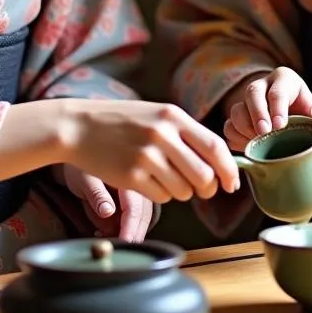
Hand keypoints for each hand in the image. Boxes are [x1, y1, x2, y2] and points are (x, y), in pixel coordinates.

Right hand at [61, 100, 239, 204]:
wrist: (78, 126)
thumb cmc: (122, 121)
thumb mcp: (157, 115)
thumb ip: (186, 134)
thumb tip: (219, 163)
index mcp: (172, 116)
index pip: (215, 147)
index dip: (229, 169)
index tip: (232, 184)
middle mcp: (162, 134)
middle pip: (204, 175)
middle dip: (208, 188)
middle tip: (201, 189)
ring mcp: (146, 156)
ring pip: (184, 191)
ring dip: (181, 191)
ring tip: (164, 177)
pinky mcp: (130, 177)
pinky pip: (162, 197)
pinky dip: (160, 194)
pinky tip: (146, 180)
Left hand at [61, 165, 154, 241]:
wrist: (79, 158)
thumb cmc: (80, 168)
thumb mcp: (85, 179)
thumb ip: (97, 195)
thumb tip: (108, 212)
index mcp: (128, 176)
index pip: (135, 208)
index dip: (130, 229)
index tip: (124, 244)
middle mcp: (138, 185)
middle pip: (143, 216)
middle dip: (131, 235)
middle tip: (114, 249)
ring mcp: (138, 194)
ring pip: (140, 220)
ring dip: (126, 233)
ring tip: (101, 236)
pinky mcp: (133, 202)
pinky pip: (133, 219)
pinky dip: (122, 229)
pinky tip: (101, 232)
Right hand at [222, 68, 311, 150]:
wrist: (293, 121)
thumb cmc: (306, 114)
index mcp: (284, 79)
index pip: (278, 91)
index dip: (278, 108)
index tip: (280, 125)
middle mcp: (262, 85)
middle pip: (252, 93)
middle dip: (258, 114)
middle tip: (264, 132)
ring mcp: (246, 100)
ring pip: (237, 109)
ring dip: (245, 128)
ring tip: (258, 143)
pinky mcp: (237, 116)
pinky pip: (229, 125)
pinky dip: (236, 137)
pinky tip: (249, 147)